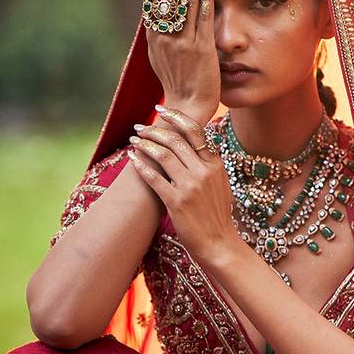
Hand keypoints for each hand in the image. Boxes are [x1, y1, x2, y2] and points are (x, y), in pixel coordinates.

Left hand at [128, 105, 239, 264]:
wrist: (220, 243)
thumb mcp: (221, 185)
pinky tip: (132, 159)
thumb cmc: (218, 216)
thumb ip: (210, 164)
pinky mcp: (176, 202)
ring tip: (133, 140)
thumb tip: (201, 145)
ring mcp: (190, 187)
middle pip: (175, 140)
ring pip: (163, 155)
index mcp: (215, 165)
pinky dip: (141, 165)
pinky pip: (154, 178)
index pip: (195, 131)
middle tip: (139, 128)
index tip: (161, 110)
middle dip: (154, 130)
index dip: (176, 117)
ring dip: (145, 144)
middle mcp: (204, 172)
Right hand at [142, 0, 219, 125]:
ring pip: (184, 0)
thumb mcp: (161, 56)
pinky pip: (202, 17)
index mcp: (153, 35)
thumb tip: (159, 13)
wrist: (187, 107)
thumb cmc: (177, 82)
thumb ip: (161, 33)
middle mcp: (165, 35)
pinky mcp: (200, 49)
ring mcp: (182, 41)